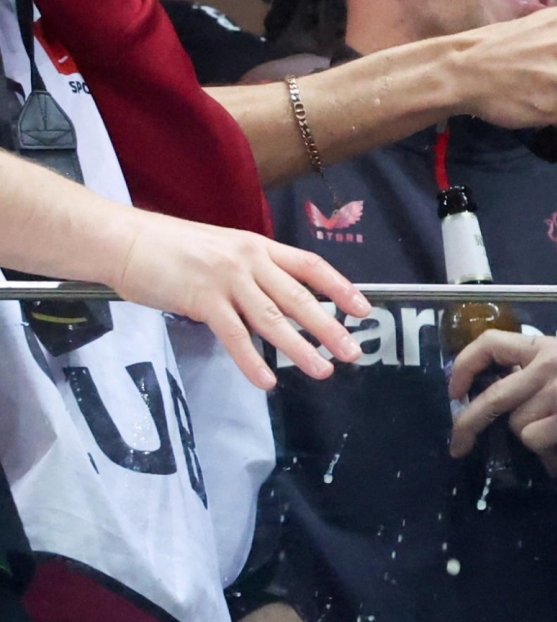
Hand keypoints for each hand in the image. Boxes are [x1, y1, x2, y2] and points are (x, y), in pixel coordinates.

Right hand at [109, 211, 367, 389]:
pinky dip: (252, 361)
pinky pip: (234, 335)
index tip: (363, 308)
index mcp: (259, 247)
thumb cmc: (170, 248)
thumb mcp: (222, 250)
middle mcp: (250, 261)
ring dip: (299, 348)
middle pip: (299, 297)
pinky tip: (267, 380)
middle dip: (329, 327)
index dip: (340, 287)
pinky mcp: (201, 300)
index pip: (311, 266)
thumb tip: (273, 301)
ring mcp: (227, 279)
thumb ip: (250, 272)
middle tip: (353, 351)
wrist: (126, 241)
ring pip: (273, 319)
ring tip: (322, 370)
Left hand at [446, 330, 556, 474]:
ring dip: (529, 438)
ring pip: (514, 423)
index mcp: (546, 346)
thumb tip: (477, 396)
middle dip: (467, 423)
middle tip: (457, 444)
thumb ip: (526, 377)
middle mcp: (551, 362)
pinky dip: (543, 452)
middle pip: (492, 394)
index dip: (463, 366)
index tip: (455, 392)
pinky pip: (532, 440)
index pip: (490, 342)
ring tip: (555, 437)